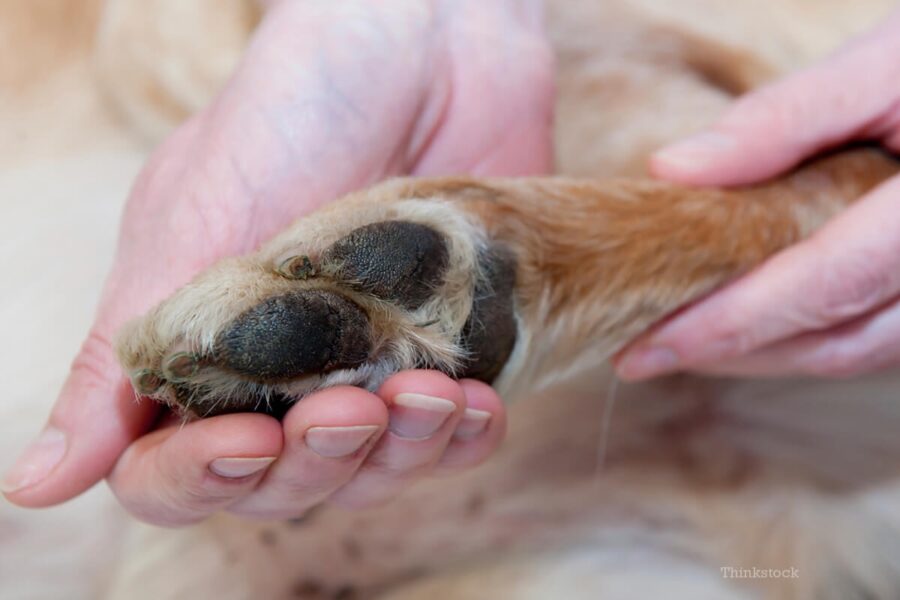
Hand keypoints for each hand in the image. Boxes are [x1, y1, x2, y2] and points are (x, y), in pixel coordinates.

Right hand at [2, 0, 552, 524]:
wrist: (420, 42)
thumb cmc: (291, 116)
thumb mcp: (189, 227)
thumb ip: (124, 358)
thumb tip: (37, 483)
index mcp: (198, 352)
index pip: (174, 471)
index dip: (202, 478)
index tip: (248, 439)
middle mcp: (282, 375)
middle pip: (283, 489)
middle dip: (316, 464)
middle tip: (351, 406)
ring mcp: (370, 367)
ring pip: (373, 476)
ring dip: (399, 456)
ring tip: (427, 394)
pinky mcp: (449, 350)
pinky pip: (454, 436)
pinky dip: (465, 439)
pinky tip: (477, 409)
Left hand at [616, 10, 899, 380]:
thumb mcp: (878, 68)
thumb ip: (782, 120)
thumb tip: (670, 171)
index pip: (830, 282)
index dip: (736, 321)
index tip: (651, 344)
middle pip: (833, 339)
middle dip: (729, 350)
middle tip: (640, 351)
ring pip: (846, 351)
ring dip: (756, 354)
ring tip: (674, 339)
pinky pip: (859, 337)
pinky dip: (790, 337)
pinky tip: (734, 319)